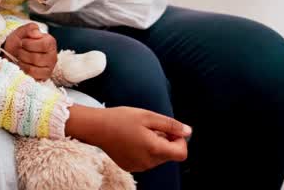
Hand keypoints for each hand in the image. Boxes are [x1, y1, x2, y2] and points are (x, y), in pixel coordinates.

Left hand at [2, 23, 56, 80]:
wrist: (13, 53)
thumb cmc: (20, 42)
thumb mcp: (22, 32)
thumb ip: (30, 28)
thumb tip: (36, 32)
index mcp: (50, 42)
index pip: (43, 45)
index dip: (29, 44)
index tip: (22, 42)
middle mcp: (53, 56)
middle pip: (36, 58)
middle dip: (23, 53)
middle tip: (20, 50)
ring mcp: (49, 68)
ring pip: (33, 68)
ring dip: (22, 61)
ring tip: (20, 57)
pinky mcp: (44, 77)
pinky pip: (32, 76)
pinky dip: (24, 69)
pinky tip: (22, 64)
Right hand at [65, 105, 190, 171]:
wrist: (96, 128)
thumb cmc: (120, 119)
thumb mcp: (147, 116)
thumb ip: (170, 125)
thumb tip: (188, 132)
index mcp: (154, 149)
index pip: (182, 153)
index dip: (180, 140)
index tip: (169, 130)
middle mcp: (148, 162)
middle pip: (170, 155)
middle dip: (166, 141)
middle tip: (150, 128)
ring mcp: (139, 166)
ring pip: (158, 158)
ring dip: (155, 146)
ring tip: (139, 133)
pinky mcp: (131, 167)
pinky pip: (147, 161)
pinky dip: (144, 151)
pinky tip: (132, 140)